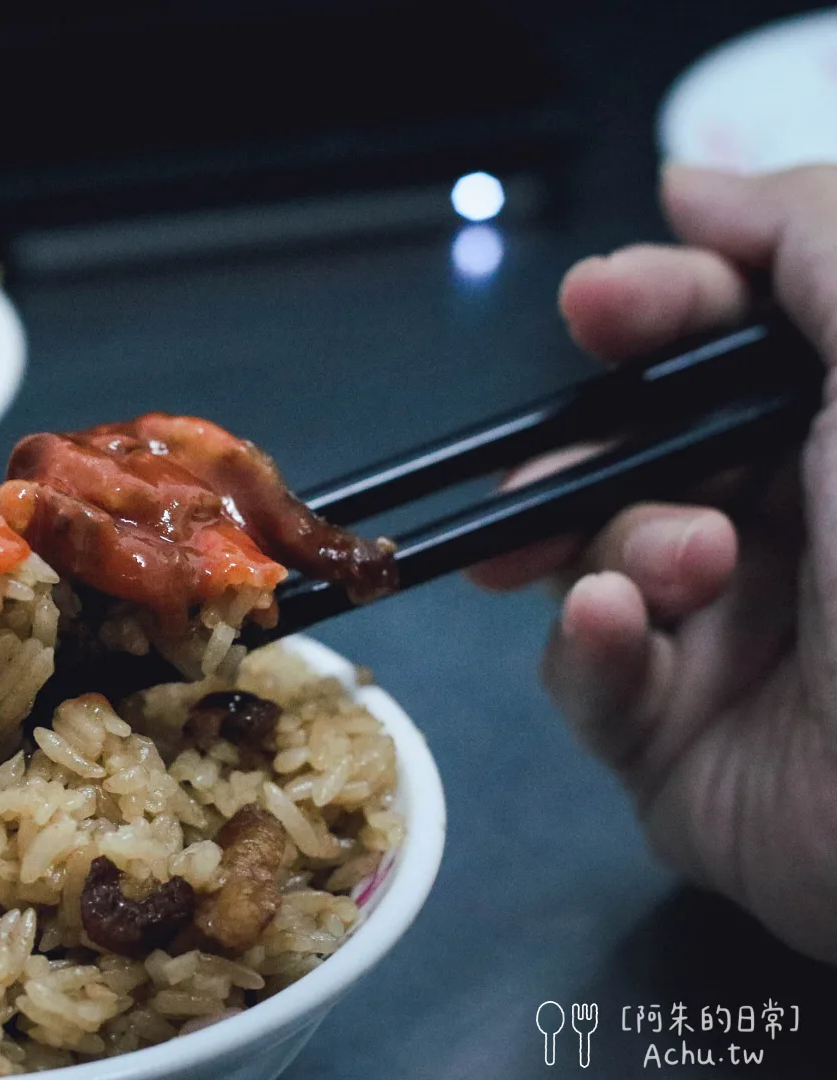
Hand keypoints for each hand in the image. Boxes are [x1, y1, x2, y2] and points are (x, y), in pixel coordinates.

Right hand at [470, 164, 836, 963]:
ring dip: (612, 546)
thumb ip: (813, 238)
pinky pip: (582, 671)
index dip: (661, 309)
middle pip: (636, 446)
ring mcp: (727, 637)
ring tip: (680, 573)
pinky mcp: (668, 736)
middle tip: (570, 460)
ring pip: (591, 554)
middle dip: (595, 445)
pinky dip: (592, 646)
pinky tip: (630, 632)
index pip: (731, 345)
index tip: (599, 302)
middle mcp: (794, 531)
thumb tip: (696, 180)